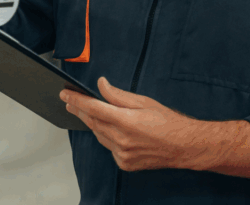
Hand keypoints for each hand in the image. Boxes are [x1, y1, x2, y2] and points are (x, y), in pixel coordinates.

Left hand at [61, 77, 206, 171]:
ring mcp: (122, 154)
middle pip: (92, 122)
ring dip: (93, 123)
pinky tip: (112, 130)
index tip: (65, 94)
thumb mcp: (143, 102)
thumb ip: (118, 95)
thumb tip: (101, 85)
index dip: (76, 100)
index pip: (93, 108)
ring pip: (99, 136)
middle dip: (79, 110)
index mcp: (126, 121)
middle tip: (70, 101)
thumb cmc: (168, 122)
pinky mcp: (125, 163)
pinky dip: (107, 137)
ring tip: (89, 112)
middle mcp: (122, 140)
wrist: (184, 146)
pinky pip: (109, 148)